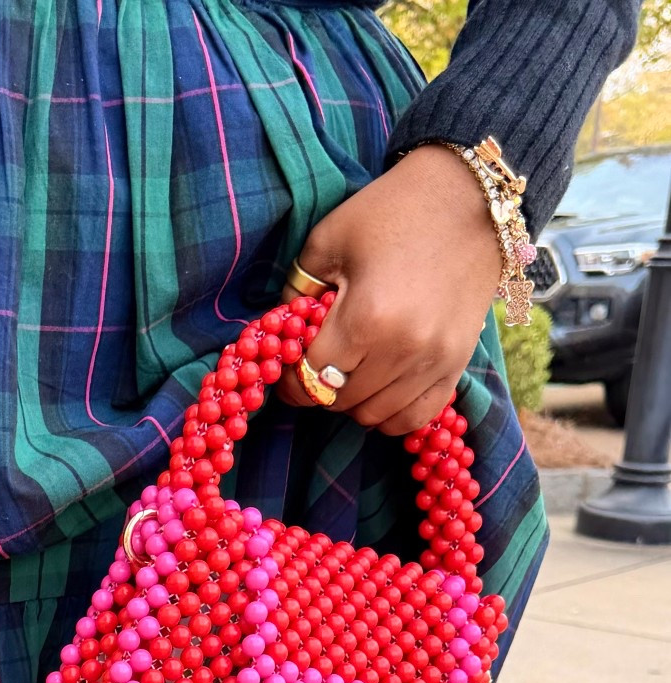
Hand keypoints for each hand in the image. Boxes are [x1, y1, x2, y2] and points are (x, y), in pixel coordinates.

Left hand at [281, 146, 502, 435]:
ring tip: (352, 370)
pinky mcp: (457, 364)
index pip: (311, 380)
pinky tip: (381, 388)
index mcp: (365, 319)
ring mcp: (435, 361)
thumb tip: (279, 335)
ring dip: (355, 401)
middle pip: (341, 402)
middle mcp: (402, 349)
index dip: (291, 382)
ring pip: (375, 417)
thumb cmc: (392, 212)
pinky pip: (414, 417)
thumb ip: (297, 292)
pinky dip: (391, 413)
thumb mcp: (329, 240)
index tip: (288, 372)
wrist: (471, 198)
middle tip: (322, 363)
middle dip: (321, 389)